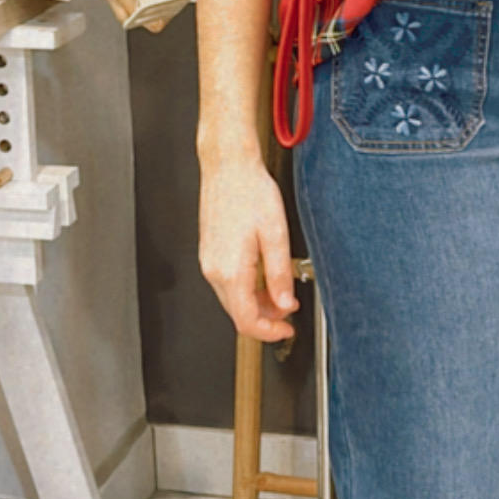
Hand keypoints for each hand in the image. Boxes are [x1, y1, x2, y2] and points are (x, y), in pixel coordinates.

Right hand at [199, 152, 298, 342]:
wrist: (227, 167)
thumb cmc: (249, 191)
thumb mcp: (276, 235)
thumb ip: (280, 275)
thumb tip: (284, 304)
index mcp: (230, 270)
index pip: (246, 320)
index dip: (269, 332)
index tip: (287, 329)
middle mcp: (214, 270)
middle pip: (237, 314)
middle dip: (266, 318)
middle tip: (289, 309)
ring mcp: (208, 262)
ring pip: (232, 300)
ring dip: (257, 303)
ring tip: (281, 291)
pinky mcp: (209, 254)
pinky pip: (227, 283)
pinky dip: (247, 289)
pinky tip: (263, 275)